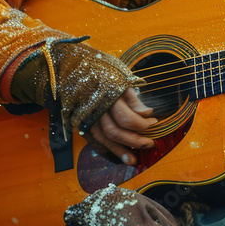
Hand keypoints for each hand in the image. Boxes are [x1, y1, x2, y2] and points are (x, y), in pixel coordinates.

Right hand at [10, 39, 156, 163]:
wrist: (70, 66)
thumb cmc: (101, 69)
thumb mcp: (121, 76)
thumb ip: (132, 96)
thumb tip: (147, 113)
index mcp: (108, 92)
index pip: (126, 116)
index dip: (142, 124)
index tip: (154, 121)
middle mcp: (96, 105)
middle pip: (115, 130)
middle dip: (135, 140)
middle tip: (151, 143)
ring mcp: (86, 114)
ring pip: (103, 138)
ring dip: (120, 149)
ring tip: (134, 159)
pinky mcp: (80, 120)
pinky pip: (94, 138)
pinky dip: (107, 147)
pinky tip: (119, 154)